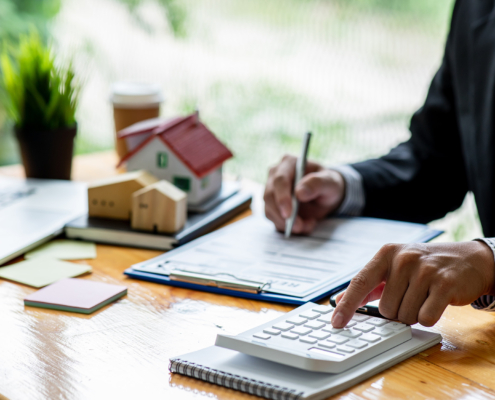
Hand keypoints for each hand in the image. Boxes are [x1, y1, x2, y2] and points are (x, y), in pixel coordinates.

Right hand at [263, 155, 345, 233]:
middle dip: (283, 216)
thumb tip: (300, 192)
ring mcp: (272, 191)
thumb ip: (317, 183)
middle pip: (269, 196)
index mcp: (289, 163)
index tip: (288, 214)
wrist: (326, 195)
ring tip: (307, 226)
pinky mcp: (272, 205)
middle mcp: (275, 175)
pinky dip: (287, 226)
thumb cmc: (328, 184)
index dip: (282, 197)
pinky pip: (274, 219)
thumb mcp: (330, 182)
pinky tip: (303, 225)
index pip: (280, 180)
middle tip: (299, 227)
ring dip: (286, 223)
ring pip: (269, 210)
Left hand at [332, 241, 494, 327]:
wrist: (468, 259)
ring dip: (414, 314)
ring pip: (405, 316)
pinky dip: (429, 316)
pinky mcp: (444, 284)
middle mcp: (403, 259)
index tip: (336, 322)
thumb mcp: (394, 267)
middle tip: (411, 295)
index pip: (360, 283)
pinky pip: (425, 318)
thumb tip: (341, 300)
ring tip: (424, 296)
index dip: (346, 305)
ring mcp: (425, 270)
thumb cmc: (424, 266)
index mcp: (386, 254)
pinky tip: (436, 301)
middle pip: (385, 308)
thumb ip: (369, 285)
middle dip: (397, 310)